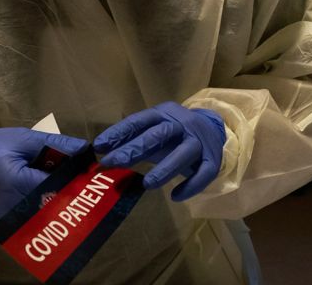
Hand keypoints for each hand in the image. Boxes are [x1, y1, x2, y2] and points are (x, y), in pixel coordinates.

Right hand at [0, 128, 86, 218]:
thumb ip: (55, 144)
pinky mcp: (14, 222)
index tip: (93, 171)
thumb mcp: (23, 138)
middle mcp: (17, 206)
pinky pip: (40, 216)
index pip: (56, 185)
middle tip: (90, 180)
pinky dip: (53, 205)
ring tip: (78, 185)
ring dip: (66, 199)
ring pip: (50, 213)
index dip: (77, 179)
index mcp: (16, 182)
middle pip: (56, 203)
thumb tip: (84, 149)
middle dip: (75, 192)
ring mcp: (15, 218)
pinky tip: (61, 192)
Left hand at [93, 102, 225, 200]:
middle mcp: (182, 124)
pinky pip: (204, 174)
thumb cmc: (173, 133)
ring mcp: (199, 142)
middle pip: (159, 135)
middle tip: (111, 164)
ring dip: (164, 169)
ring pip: (183, 154)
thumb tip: (101, 152)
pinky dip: (190, 186)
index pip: (139, 121)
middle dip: (134, 149)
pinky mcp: (212, 159)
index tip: (99, 146)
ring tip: (147, 185)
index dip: (118, 132)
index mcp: (163, 114)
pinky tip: (175, 197)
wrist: (212, 128)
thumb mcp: (153, 130)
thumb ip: (132, 139)